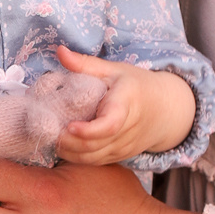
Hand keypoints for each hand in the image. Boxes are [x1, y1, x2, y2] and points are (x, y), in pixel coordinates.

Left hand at [50, 44, 196, 166]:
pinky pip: (95, 162)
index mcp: (126, 104)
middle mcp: (127, 130)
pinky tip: (64, 146)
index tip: (69, 126)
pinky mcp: (119, 156)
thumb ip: (85, 64)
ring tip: (53, 138)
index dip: (88, 130)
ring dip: (70, 152)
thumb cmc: (135, 85)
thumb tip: (60, 51)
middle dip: (69, 143)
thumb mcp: (113, 70)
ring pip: (93, 158)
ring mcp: (124, 146)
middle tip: (50, 131)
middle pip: (95, 145)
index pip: (109, 124)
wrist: (164, 110)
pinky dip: (76, 157)